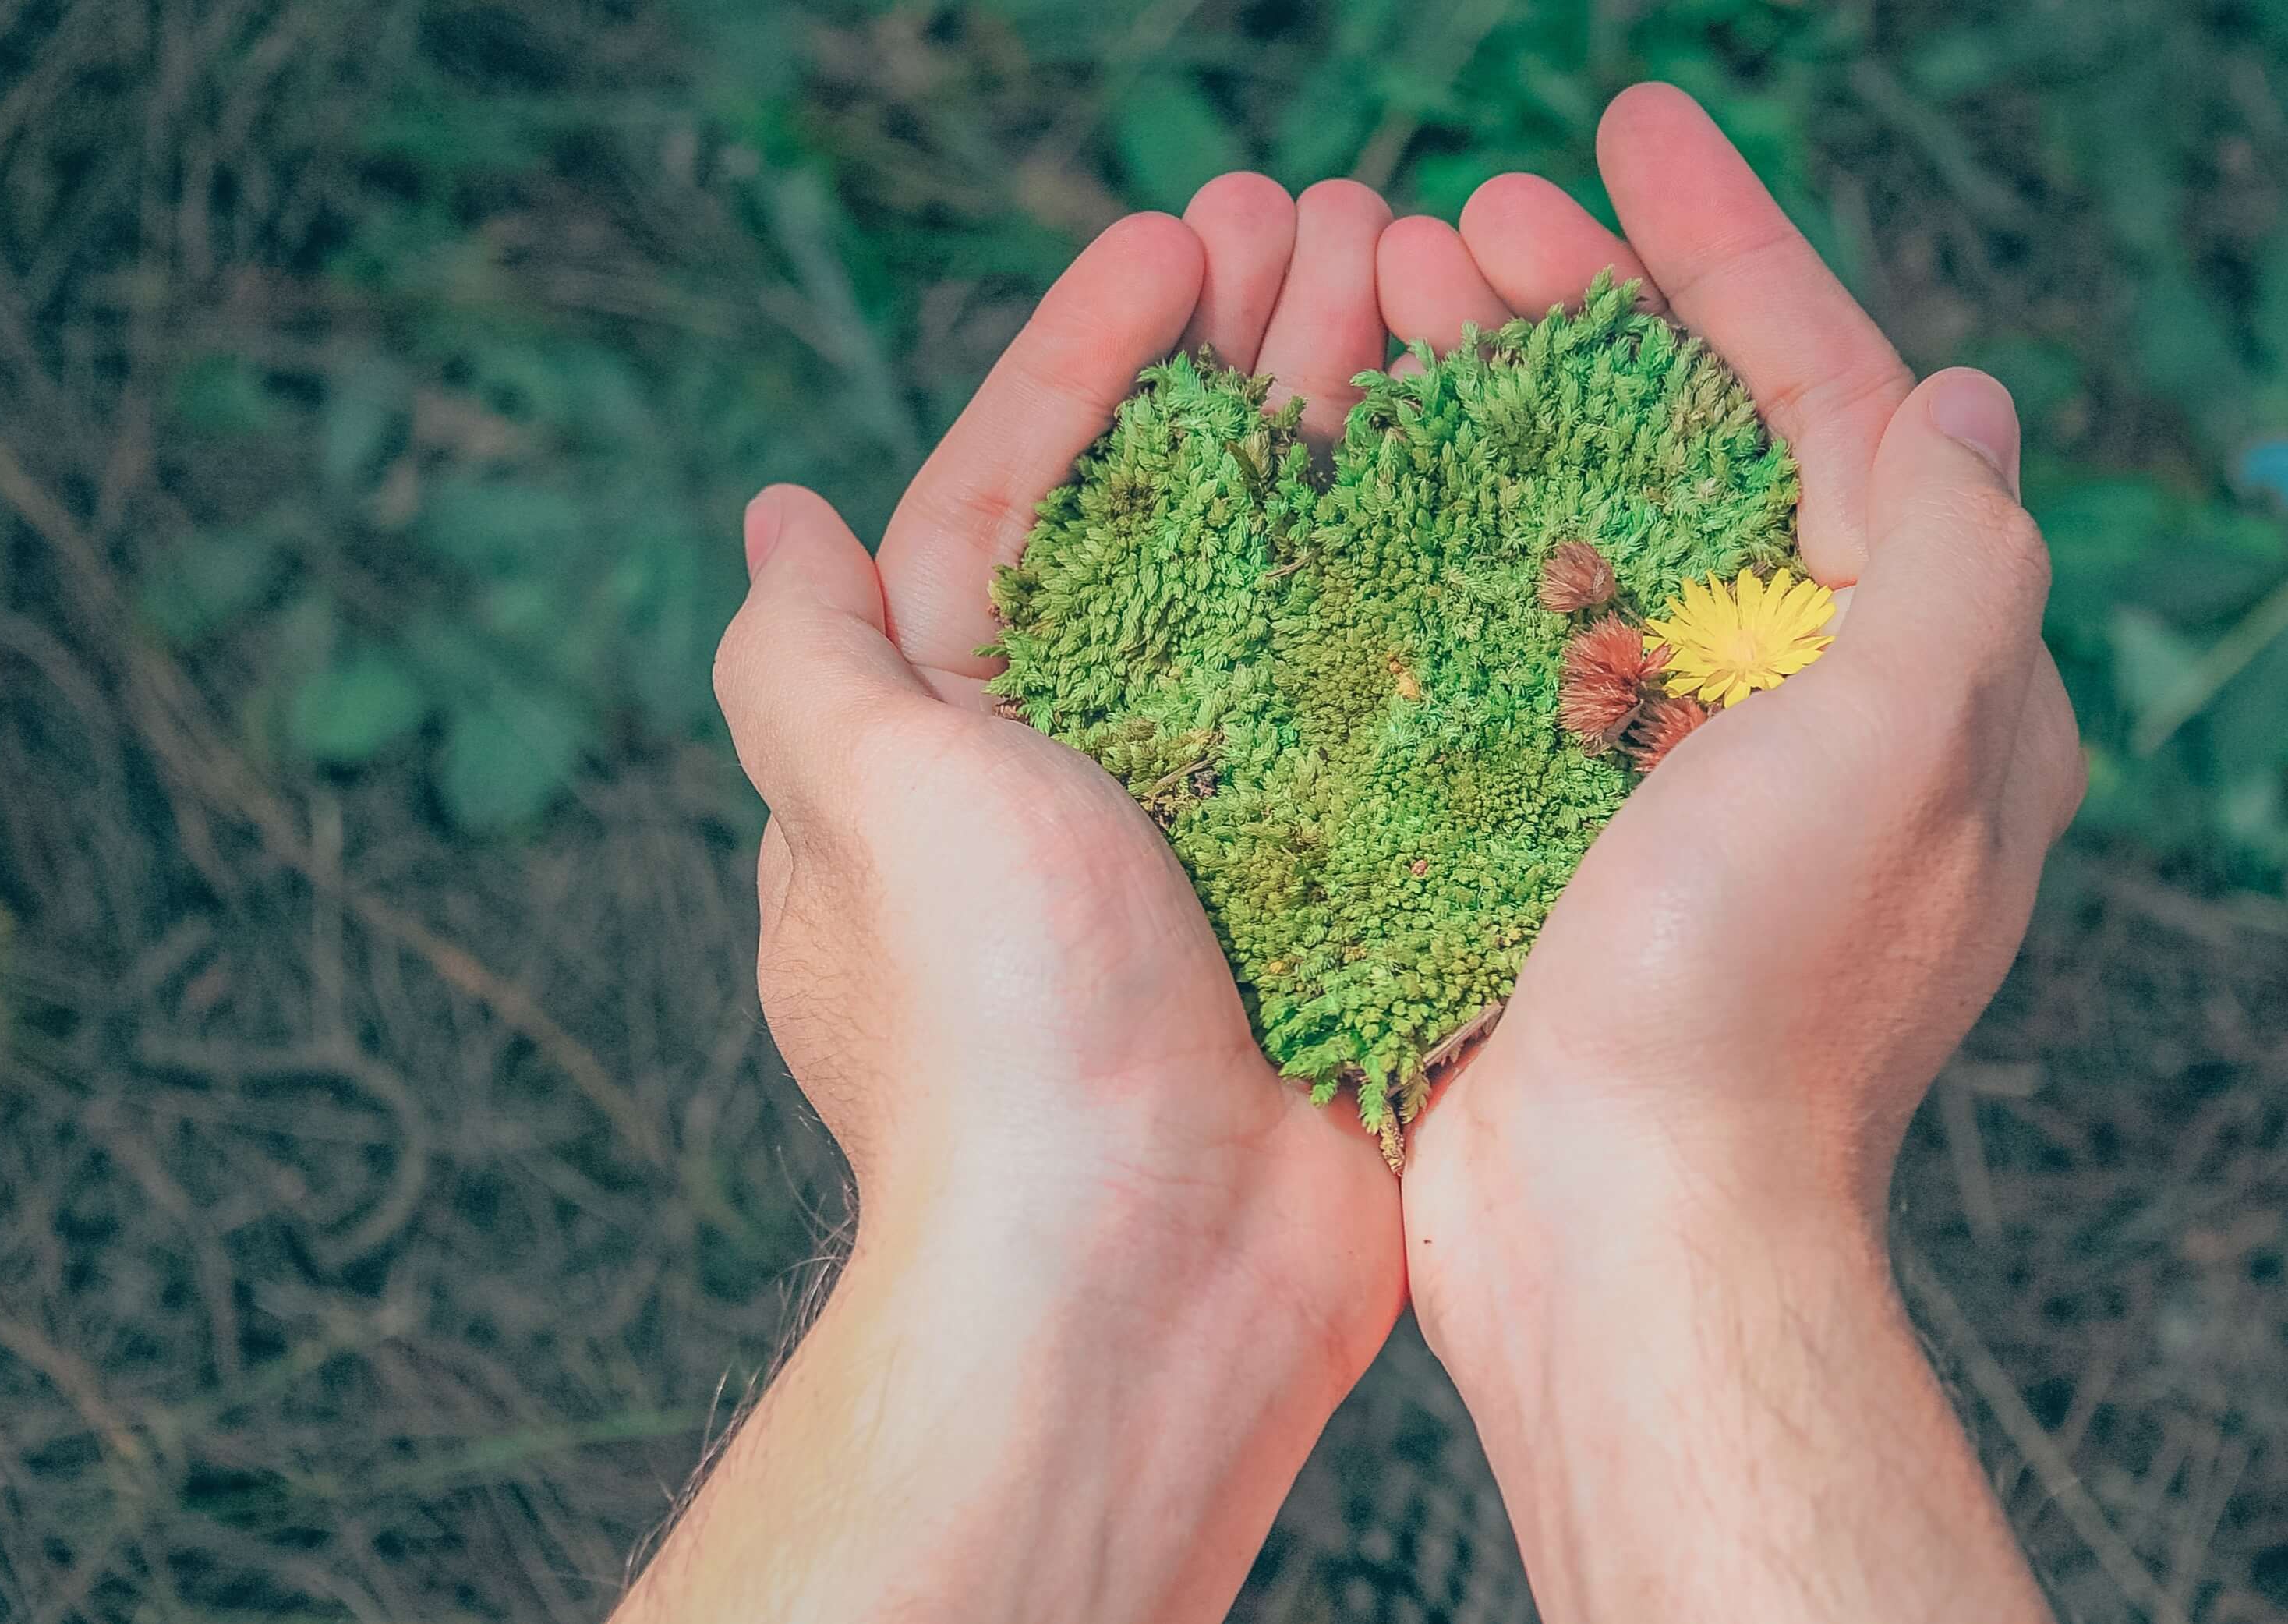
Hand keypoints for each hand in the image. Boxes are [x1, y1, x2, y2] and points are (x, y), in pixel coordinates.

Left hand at [619, 178, 1405, 1623]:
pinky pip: (1405, 712)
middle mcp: (1094, 779)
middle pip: (1179, 518)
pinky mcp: (1355, 895)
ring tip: (1429, 295)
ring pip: (1305, 590)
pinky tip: (1512, 483)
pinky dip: (1449, 594)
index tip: (1183, 235)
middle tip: (1341, 223)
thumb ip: (809, 659)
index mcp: (961, 743)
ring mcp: (1234, 837)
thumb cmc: (996, 1030)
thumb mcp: (870, 806)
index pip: (1018, 495)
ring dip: (1357, 439)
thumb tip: (775, 521)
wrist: (1146, 1281)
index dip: (1096, 354)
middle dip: (1249, 363)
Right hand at [1383, 86, 2080, 1618]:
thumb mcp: (1897, 752)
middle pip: (1704, 451)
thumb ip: (1949, 560)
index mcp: (1927, 680)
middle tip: (1460, 219)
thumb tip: (1968, 402)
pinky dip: (1448, 547)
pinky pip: (1516, 646)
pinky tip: (1364, 476)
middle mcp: (1819, 714)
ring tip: (1384, 304)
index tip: (1628, 126)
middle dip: (1591, 317)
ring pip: (1595, 535)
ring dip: (1497, 411)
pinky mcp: (1568, 837)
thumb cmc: (1756, 1001)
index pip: (1842, 405)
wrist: (1622, 1239)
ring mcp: (1685, 777)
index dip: (1738, 253)